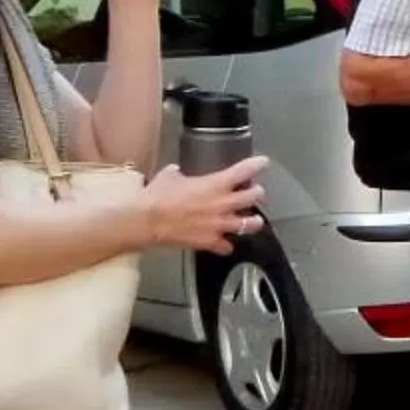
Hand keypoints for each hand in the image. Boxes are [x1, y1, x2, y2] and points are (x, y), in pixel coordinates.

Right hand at [140, 156, 268, 253]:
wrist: (146, 221)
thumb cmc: (157, 195)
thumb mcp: (168, 176)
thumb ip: (179, 173)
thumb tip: (178, 172)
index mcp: (216, 184)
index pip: (244, 171)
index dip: (257, 165)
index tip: (263, 162)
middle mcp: (224, 203)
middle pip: (255, 197)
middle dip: (257, 193)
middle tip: (255, 192)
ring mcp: (220, 225)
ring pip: (250, 224)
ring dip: (252, 221)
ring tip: (252, 220)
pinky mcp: (211, 242)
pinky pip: (227, 246)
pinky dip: (227, 245)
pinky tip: (224, 243)